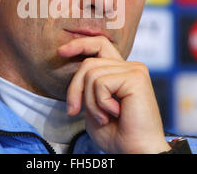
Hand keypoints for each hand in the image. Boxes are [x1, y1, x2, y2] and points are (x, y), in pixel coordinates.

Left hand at [58, 36, 170, 153]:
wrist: (135, 151)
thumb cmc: (118, 136)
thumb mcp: (93, 108)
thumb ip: (87, 88)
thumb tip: (75, 73)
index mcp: (122, 72)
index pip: (100, 45)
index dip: (79, 44)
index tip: (61, 52)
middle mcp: (130, 67)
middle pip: (89, 63)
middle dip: (75, 88)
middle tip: (74, 111)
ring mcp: (134, 70)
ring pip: (92, 74)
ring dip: (90, 101)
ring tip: (104, 117)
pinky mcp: (135, 77)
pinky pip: (101, 83)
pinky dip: (100, 103)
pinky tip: (115, 113)